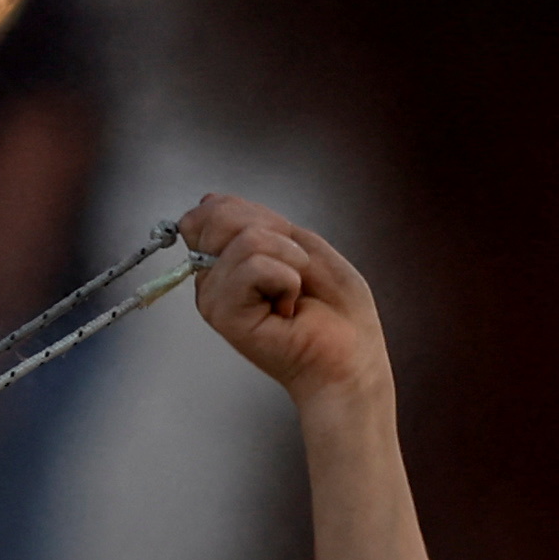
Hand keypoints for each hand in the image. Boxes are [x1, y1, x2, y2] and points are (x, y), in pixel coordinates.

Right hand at [181, 190, 392, 418]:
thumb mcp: (299, 242)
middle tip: (293, 273)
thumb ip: (254, 220)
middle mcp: (213, 280)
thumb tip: (207, 202)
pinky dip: (287, 280)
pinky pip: (255, 265)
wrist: (351, 357)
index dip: (252, 214)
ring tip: (294, 295)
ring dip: (290, 262)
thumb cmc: (335, 309)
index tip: (286, 247)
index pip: (212, 210)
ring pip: (246, 240)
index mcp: (228, 261)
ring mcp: (214, 298)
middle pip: (219, 216)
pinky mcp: (224, 315)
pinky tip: (289, 309)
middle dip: (274, 234)